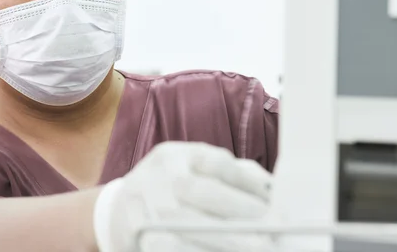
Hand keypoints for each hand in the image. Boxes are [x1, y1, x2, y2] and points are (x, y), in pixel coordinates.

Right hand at [93, 142, 274, 251]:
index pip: (216, 163)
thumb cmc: (175, 187)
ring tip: (254, 246)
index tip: (274, 201)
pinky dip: (195, 250)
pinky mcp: (136, 231)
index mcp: (177, 154)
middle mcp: (157, 174)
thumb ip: (235, 175)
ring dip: (220, 238)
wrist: (122, 209)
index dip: (246, 182)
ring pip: (181, 222)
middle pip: (197, 189)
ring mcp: (142, 202)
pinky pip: (167, 244)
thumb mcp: (198, 170)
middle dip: (236, 210)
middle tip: (269, 229)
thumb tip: (273, 190)